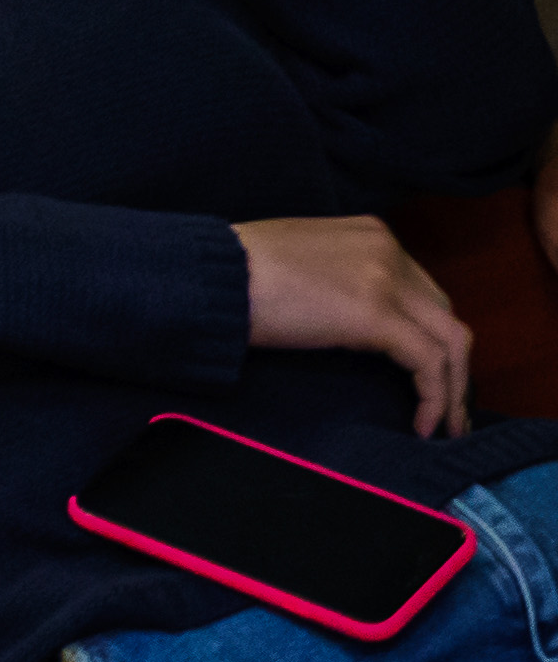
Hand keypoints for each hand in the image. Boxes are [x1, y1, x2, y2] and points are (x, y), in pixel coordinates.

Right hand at [235, 214, 472, 435]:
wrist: (208, 275)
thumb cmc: (228, 273)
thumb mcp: (295, 263)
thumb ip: (331, 279)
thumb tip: (336, 317)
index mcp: (369, 235)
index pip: (419, 290)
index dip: (425, 335)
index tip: (419, 372)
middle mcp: (388, 251)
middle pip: (443, 315)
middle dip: (449, 364)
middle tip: (442, 405)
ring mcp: (386, 281)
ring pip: (451, 341)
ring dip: (454, 389)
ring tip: (445, 426)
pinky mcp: (376, 316)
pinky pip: (428, 362)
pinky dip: (435, 397)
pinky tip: (424, 425)